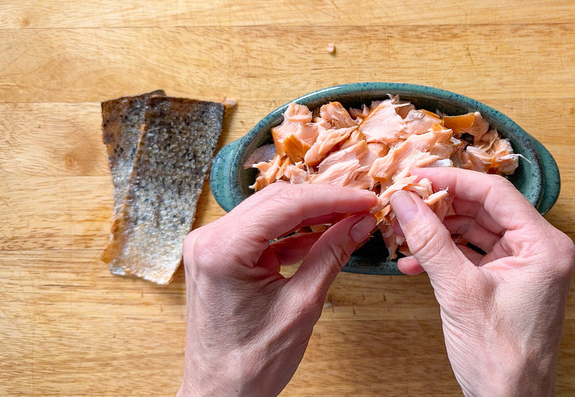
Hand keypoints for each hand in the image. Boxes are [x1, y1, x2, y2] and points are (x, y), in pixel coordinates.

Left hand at [177, 182, 376, 396]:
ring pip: (271, 212)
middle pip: (277, 200)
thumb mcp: (302, 305)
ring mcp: (211, 246)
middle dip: (324, 201)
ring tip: (349, 219)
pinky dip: (294, 233)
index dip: (333, 198)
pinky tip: (324, 237)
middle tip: (363, 206)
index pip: (287, 203)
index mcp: (222, 249)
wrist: (221, 395)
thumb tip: (360, 223)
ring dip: (311, 214)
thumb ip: (331, 255)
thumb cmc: (251, 363)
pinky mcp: (220, 256)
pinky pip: (262, 233)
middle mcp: (209, 239)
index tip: (366, 198)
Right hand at [390, 168, 574, 396]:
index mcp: (545, 246)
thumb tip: (406, 202)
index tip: (419, 176)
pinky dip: (445, 256)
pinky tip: (415, 263)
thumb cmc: (502, 358)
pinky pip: (473, 255)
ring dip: (439, 232)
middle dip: (442, 208)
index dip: (453, 181)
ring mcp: (524, 267)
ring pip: (476, 231)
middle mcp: (540, 251)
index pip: (496, 193)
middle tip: (405, 203)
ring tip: (404, 231)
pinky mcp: (507, 283)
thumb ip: (431, 242)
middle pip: (485, 209)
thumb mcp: (460, 292)